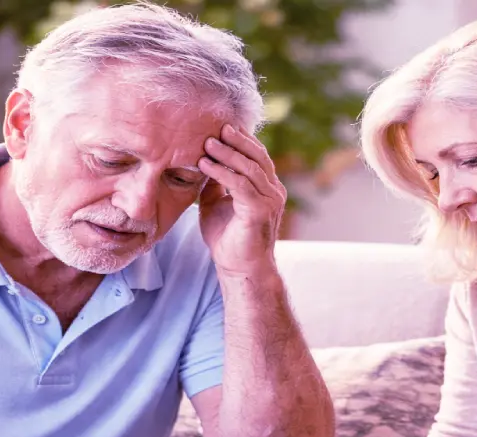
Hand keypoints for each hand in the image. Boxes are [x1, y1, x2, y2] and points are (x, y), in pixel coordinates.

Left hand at [197, 125, 285, 275]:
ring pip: (249, 168)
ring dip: (227, 153)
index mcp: (267, 188)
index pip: (258, 156)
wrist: (239, 269)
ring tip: (206, 142)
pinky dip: (222, 172)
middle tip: (217, 126)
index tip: (221, 125)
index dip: (242, 139)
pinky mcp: (259, 212)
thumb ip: (215, 183)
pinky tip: (205, 164)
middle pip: (257, 156)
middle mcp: (274, 192)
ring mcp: (270, 201)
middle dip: (237, 139)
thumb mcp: (216, 204)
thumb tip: (202, 162)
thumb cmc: (229, 239)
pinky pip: (240, 185)